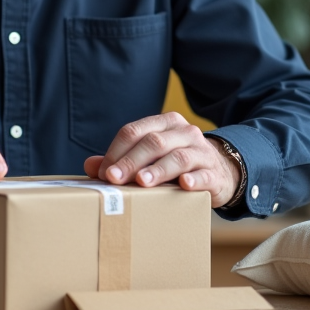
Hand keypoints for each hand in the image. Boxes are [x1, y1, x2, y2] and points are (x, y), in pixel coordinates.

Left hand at [82, 112, 240, 207]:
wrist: (220, 171)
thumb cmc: (176, 164)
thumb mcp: (150, 158)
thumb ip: (122, 160)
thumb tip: (90, 166)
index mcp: (165, 124)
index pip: (135, 131)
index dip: (116, 151)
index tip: (103, 173)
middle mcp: (184, 132)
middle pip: (154, 142)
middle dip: (131, 161)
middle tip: (113, 179)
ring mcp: (201, 152)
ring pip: (178, 156)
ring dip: (158, 170)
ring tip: (142, 182)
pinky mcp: (214, 173)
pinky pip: (204, 174)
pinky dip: (194, 179)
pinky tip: (184, 185)